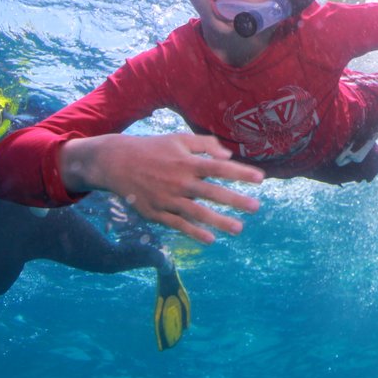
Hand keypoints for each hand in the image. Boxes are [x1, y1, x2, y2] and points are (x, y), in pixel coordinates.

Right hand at [61, 133, 263, 244]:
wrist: (116, 163)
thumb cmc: (152, 148)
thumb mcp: (178, 138)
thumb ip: (205, 144)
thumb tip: (228, 156)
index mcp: (187, 161)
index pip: (220, 168)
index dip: (241, 173)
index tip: (261, 179)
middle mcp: (180, 181)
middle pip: (213, 193)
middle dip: (236, 201)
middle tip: (256, 207)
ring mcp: (168, 199)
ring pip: (198, 213)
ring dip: (219, 222)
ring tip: (238, 228)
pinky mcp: (157, 213)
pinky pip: (179, 225)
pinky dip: (194, 232)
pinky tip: (210, 238)